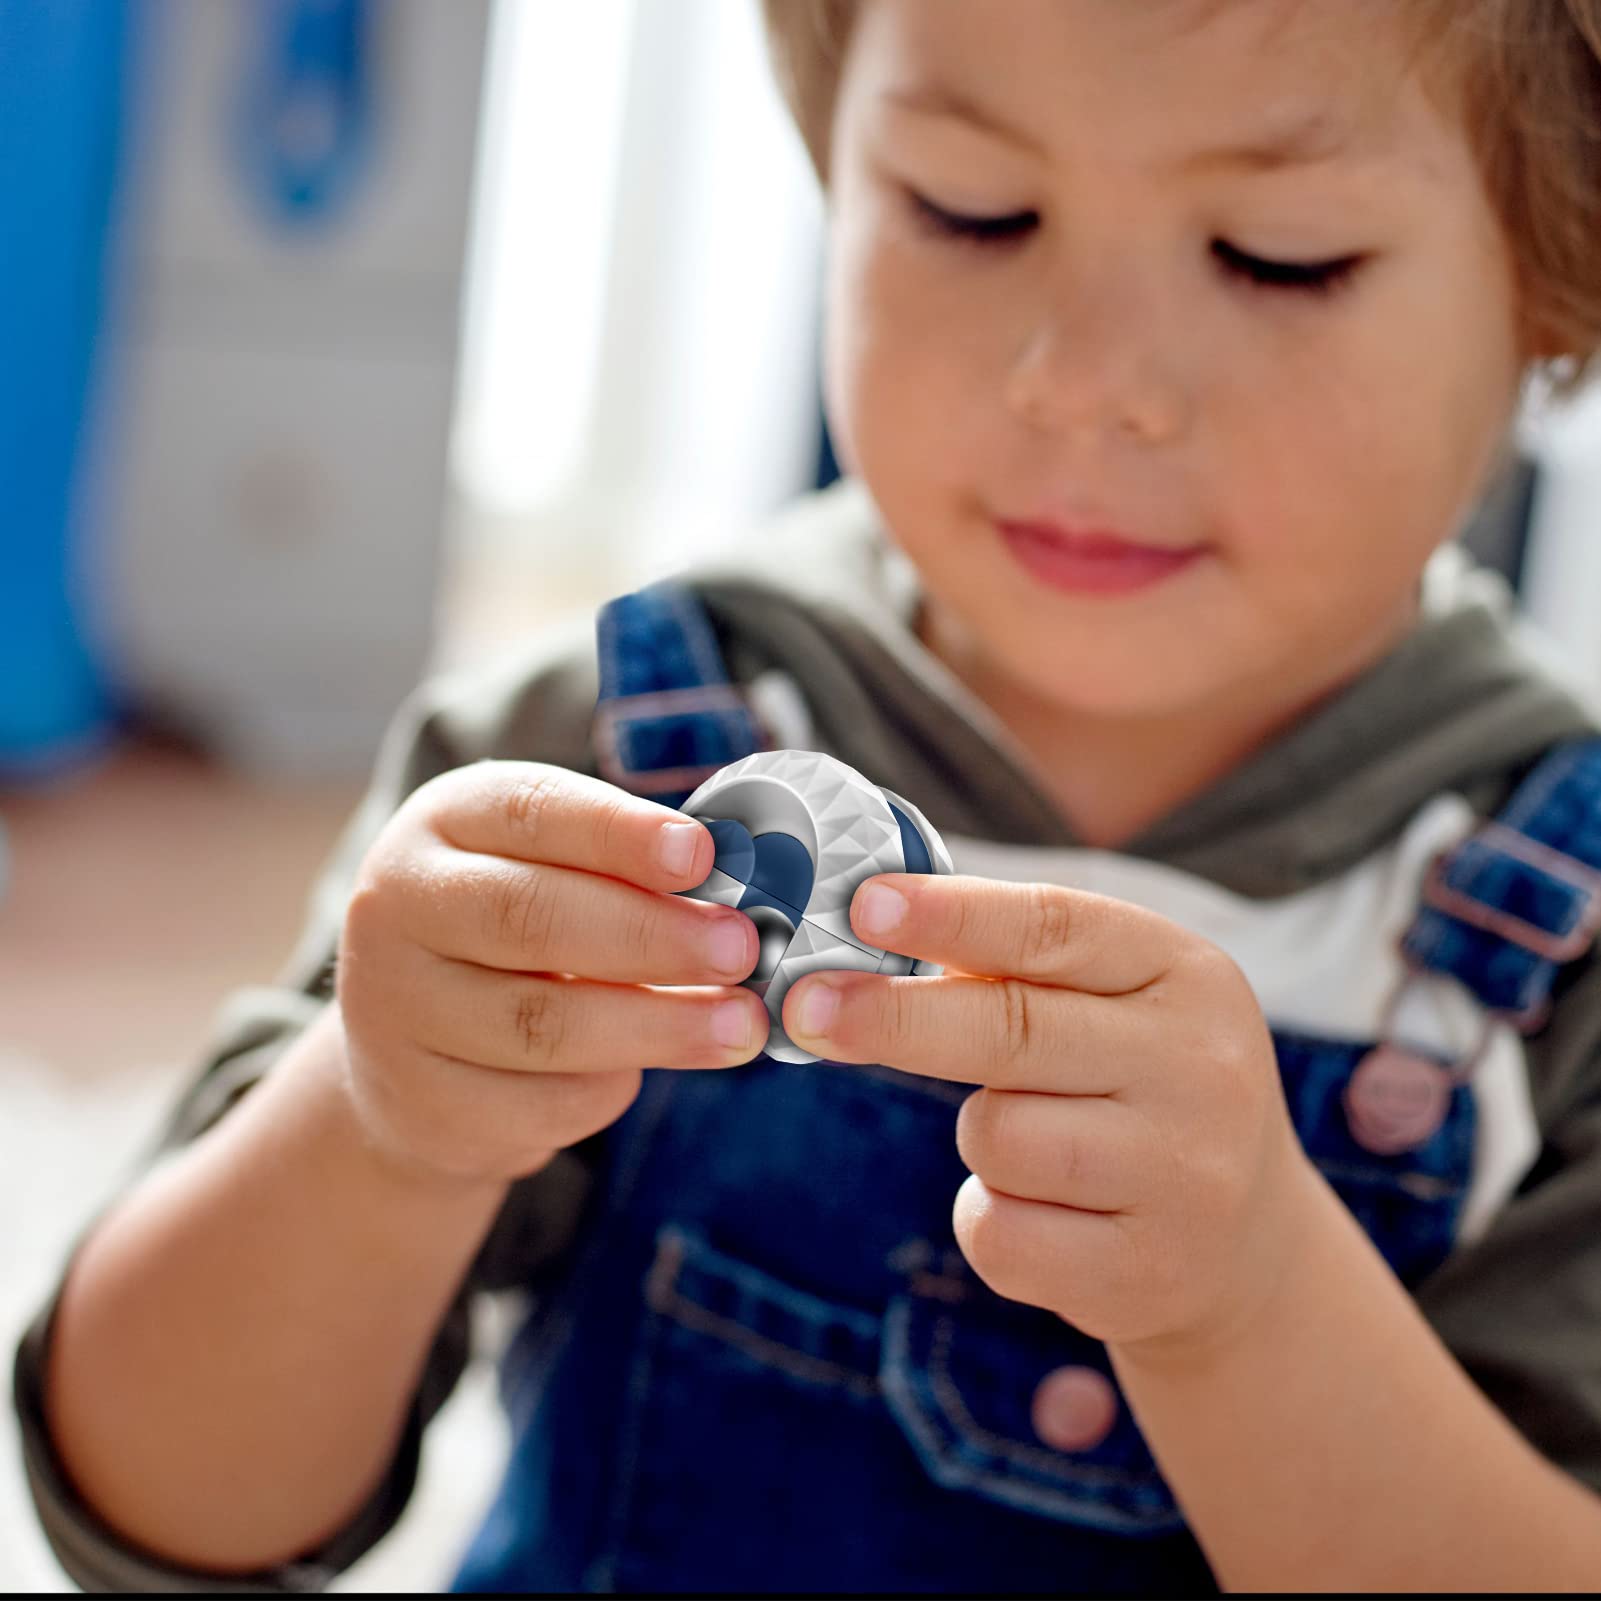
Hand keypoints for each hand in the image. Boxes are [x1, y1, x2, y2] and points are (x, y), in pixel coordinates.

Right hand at [336, 761, 768, 1186]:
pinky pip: (541, 1102)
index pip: (531, 812)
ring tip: (739, 1025)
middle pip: (532, 918)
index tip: (702, 853)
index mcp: (443, 821)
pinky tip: (651, 1068)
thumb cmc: (515, 930)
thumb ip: (625, 866)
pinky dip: (612, 1086)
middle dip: (652, 936)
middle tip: (741, 949)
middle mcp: (398, 906)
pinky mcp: (424, 1103)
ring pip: (542, 1024)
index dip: (620, 833)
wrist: (411, 1048)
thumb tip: (740, 886)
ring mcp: (397, 1009)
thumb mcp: (550, 865)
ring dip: (659, 1026)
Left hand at [781, 872, 1324, 1359]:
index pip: (1054, 929)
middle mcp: (1199, 1067)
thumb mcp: (1118, 1003)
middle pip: (1011, 1030)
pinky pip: (999, 1232)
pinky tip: (1050, 1215)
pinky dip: (990, 1218)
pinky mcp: (1146, 1273)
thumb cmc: (1139, 1088)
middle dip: (894, 1016)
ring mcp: (1184, 1175)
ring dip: (980, 1138)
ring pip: (996, 1136)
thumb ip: (1020, 966)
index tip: (864, 904)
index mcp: (1185, 974)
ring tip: (1043, 1144)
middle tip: (805, 1005)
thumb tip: (873, 929)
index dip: (951, 915)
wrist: (1247, 1246)